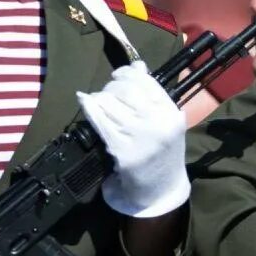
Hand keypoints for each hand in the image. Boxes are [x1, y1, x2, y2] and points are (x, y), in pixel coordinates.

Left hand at [80, 62, 189, 218]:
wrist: (161, 191)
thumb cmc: (162, 153)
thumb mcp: (165, 121)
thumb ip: (152, 94)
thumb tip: (137, 64)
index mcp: (171, 113)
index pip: (145, 81)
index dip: (127, 73)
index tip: (118, 76)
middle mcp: (157, 122)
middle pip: (125, 89)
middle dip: (112, 87)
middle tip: (108, 94)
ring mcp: (138, 136)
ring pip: (109, 101)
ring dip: (100, 98)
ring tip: (99, 103)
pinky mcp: (121, 149)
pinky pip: (99, 119)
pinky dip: (89, 106)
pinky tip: (84, 101)